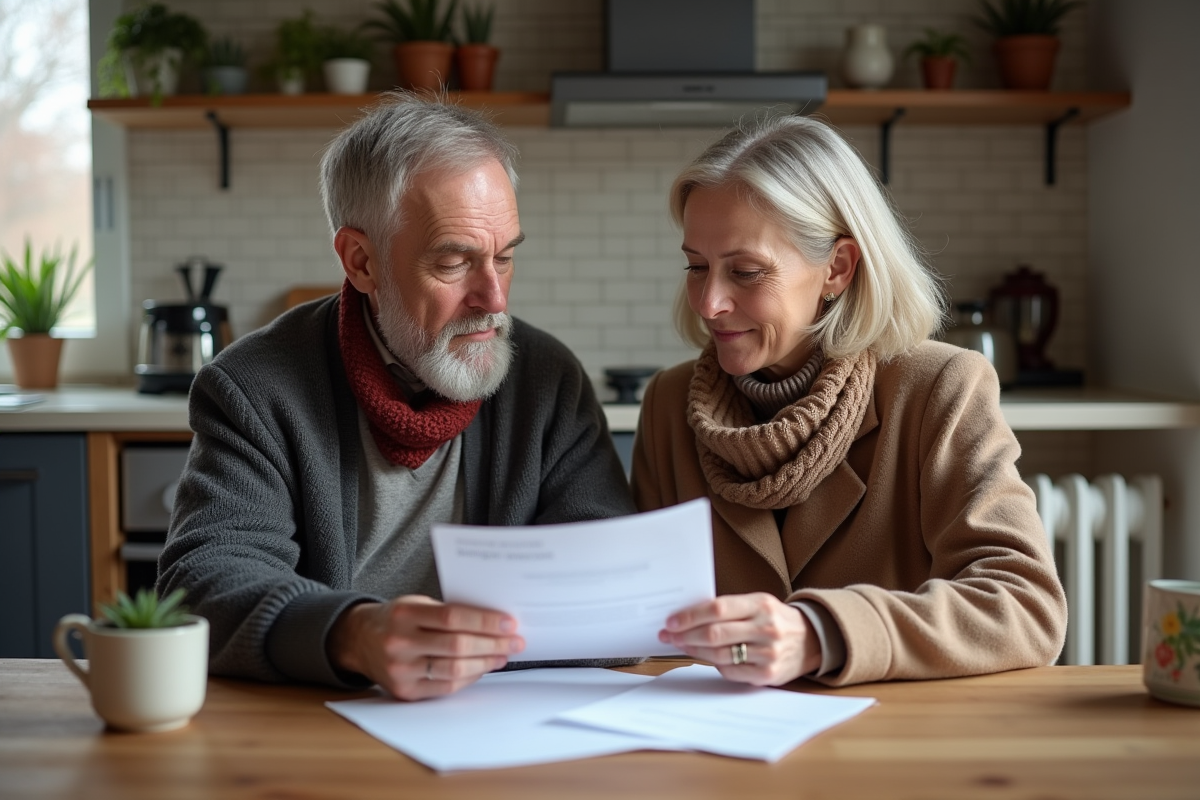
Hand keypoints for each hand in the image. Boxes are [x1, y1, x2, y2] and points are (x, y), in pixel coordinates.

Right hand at [327, 596, 524, 700]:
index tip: (509, 623)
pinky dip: (469, 678)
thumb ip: (449, 611)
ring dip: (486, 663)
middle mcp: (400, 642)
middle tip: (515, 641)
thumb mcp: (416, 603)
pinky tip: (483, 668)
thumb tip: (494, 622)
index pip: (453, 617)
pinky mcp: (404, 691)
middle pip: (457, 646)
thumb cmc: (397, 618)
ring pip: (454, 670)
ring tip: (503, 655)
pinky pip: (446, 687)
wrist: (359, 640)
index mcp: (404, 614)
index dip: (485, 622)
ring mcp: (400, 670)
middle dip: (493, 644)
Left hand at [658, 593, 820, 685]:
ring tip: (681, 645)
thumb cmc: (774, 619)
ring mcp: (768, 653)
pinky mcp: (767, 674)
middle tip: (669, 635)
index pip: (717, 608)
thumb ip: (728, 608)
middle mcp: (766, 628)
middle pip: (715, 633)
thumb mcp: (757, 604)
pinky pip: (731, 671)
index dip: (690, 616)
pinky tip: (707, 657)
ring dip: (694, 650)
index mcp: (760, 604)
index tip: (671, 620)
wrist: (811, 640)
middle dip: (685, 635)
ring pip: (720, 654)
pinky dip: (714, 664)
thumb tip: (688, 616)